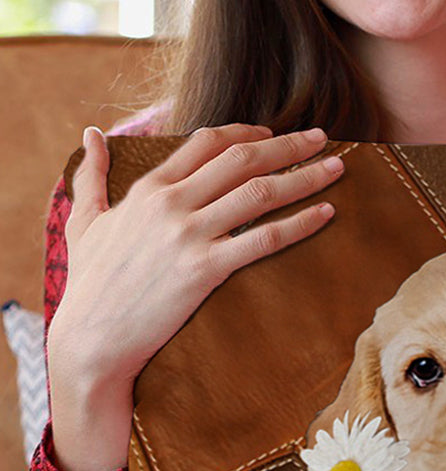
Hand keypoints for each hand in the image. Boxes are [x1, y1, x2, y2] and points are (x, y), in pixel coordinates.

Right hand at [47, 122, 344, 470]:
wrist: (92, 337)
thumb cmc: (90, 284)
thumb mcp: (84, 222)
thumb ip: (90, 177)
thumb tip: (91, 134)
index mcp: (149, 188)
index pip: (207, 142)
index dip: (246, 133)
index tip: (273, 133)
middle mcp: (172, 204)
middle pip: (242, 159)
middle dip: (288, 144)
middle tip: (322, 137)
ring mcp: (190, 235)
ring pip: (260, 192)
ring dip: (304, 176)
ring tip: (337, 168)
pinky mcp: (206, 269)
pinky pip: (264, 239)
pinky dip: (300, 223)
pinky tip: (326, 213)